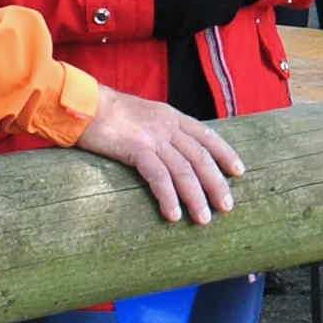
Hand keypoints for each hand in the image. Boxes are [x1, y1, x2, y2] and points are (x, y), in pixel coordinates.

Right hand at [77, 89, 244, 222]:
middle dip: (216, 183)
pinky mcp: (136, 149)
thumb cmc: (108, 113)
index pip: (206, 136)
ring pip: (183, 170)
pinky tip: (173, 215)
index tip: (238, 171)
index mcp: (171, 116)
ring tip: (204, 219)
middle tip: (226, 207)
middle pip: (200, 157)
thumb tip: (172, 152)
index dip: (224, 154)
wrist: (83, 104)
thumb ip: (160, 130)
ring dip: (196, 197)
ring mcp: (153, 137)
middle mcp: (167, 126)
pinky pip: (158, 177)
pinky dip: (168, 197)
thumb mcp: (143, 116)